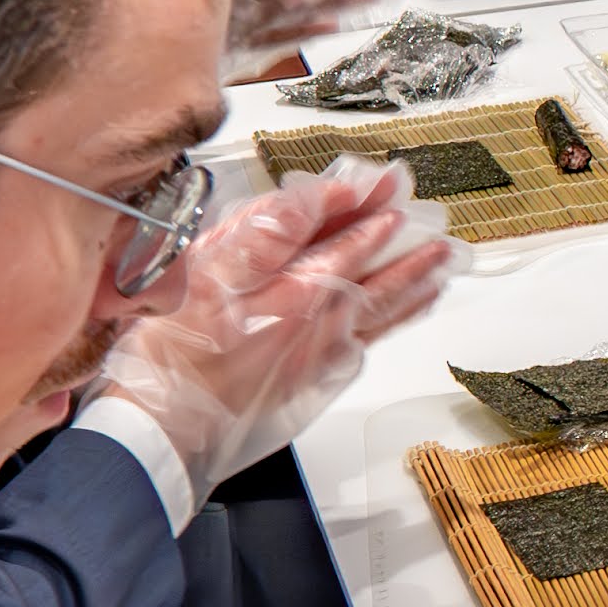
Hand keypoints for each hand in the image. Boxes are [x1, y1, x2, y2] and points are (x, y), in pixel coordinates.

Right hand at [85, 159, 453, 494]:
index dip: (362, 204)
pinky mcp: (316, 376)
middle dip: (404, 244)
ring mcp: (320, 351)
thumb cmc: (175, 348)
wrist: (166, 422)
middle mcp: (315, 320)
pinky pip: (372, 339)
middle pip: (372, 272)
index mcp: (291, 288)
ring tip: (441, 263)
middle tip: (433, 225)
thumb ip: (265, 230)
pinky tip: (413, 306)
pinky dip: (398, 318)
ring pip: (380, 308)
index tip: (384, 185)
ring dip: (414, 282)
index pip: (339, 234)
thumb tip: (313, 199)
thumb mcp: (206, 270)